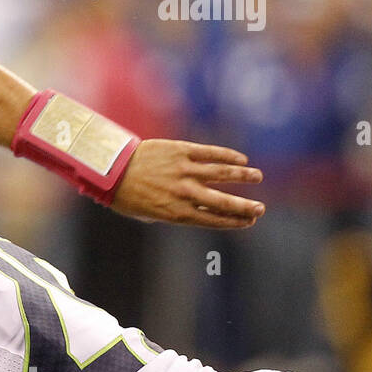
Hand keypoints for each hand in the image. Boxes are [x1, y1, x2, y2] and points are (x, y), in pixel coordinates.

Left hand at [111, 140, 263, 228]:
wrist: (111, 170)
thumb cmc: (127, 196)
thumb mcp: (150, 214)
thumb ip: (175, 214)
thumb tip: (197, 213)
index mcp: (177, 213)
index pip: (214, 219)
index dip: (234, 221)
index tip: (249, 221)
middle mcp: (185, 193)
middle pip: (223, 201)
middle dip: (245, 206)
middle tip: (261, 209)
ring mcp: (184, 171)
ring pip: (222, 173)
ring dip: (243, 175)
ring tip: (257, 176)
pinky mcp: (181, 151)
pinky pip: (210, 152)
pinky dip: (228, 155)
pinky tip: (240, 158)